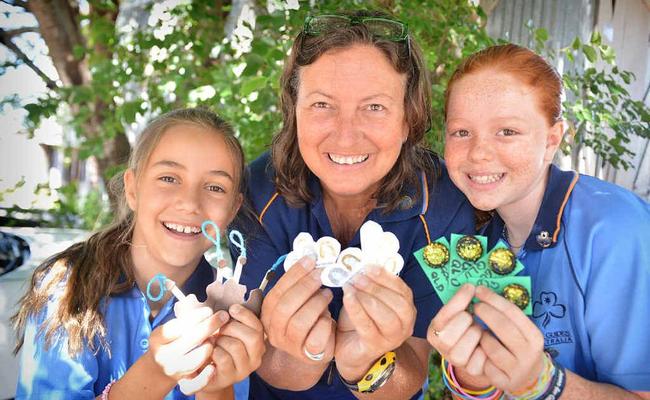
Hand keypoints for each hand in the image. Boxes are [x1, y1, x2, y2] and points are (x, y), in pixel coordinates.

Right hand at [148, 299, 229, 380]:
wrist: (160, 367)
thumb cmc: (170, 341)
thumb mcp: (170, 327)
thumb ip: (184, 316)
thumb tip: (198, 302)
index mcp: (157, 339)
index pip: (178, 326)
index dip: (196, 317)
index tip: (209, 310)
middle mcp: (164, 355)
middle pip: (191, 339)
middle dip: (210, 325)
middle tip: (223, 316)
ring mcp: (174, 369)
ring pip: (200, 356)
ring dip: (211, 343)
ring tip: (215, 336)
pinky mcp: (184, 380)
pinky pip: (202, 375)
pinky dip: (212, 362)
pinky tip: (217, 353)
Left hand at [180, 303, 266, 394]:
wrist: (204, 374)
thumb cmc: (217, 347)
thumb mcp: (227, 332)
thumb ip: (231, 319)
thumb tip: (225, 305)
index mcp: (258, 344)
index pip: (258, 327)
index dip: (245, 315)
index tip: (231, 309)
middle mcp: (256, 358)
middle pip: (252, 336)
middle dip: (232, 327)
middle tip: (220, 329)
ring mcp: (244, 370)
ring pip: (236, 346)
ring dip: (221, 340)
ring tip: (214, 341)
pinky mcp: (230, 377)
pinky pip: (223, 358)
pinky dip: (214, 351)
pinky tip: (210, 351)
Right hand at [261, 256, 334, 363]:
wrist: (315, 348)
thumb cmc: (309, 317)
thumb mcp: (300, 299)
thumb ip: (300, 283)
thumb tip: (309, 257)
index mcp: (267, 314)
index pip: (276, 292)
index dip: (293, 275)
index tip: (310, 260)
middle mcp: (274, 331)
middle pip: (284, 307)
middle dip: (305, 287)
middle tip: (321, 274)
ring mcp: (289, 345)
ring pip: (298, 323)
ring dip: (316, 304)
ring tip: (328, 293)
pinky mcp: (306, 355)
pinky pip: (314, 339)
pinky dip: (324, 324)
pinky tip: (329, 317)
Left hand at [335, 265, 415, 380]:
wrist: (349, 349)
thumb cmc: (361, 320)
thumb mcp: (368, 299)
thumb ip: (370, 284)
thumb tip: (360, 265)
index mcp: (406, 310)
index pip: (404, 291)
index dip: (387, 277)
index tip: (368, 267)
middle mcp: (405, 325)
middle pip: (398, 304)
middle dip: (377, 287)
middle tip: (357, 277)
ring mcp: (392, 338)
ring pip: (387, 317)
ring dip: (367, 298)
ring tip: (351, 286)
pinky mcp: (375, 346)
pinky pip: (367, 326)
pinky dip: (357, 310)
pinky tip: (347, 298)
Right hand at [426, 284, 489, 387]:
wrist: (473, 355)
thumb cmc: (464, 329)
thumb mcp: (456, 315)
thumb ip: (459, 302)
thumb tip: (470, 286)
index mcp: (433, 329)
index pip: (446, 310)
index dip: (460, 298)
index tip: (470, 287)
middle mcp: (440, 346)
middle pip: (461, 321)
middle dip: (469, 318)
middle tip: (472, 319)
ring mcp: (455, 359)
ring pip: (473, 335)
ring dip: (479, 331)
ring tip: (478, 333)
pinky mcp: (472, 369)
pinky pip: (484, 352)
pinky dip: (488, 346)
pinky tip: (484, 345)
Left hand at [474, 285, 544, 392]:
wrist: (527, 376)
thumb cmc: (518, 345)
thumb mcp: (520, 330)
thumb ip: (505, 313)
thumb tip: (481, 290)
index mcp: (534, 336)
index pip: (513, 312)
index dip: (493, 299)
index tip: (479, 290)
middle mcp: (529, 353)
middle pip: (503, 327)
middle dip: (486, 313)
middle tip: (475, 306)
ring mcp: (517, 369)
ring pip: (491, 347)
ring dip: (481, 337)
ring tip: (480, 332)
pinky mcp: (505, 382)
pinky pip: (485, 365)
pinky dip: (479, 356)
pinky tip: (479, 351)